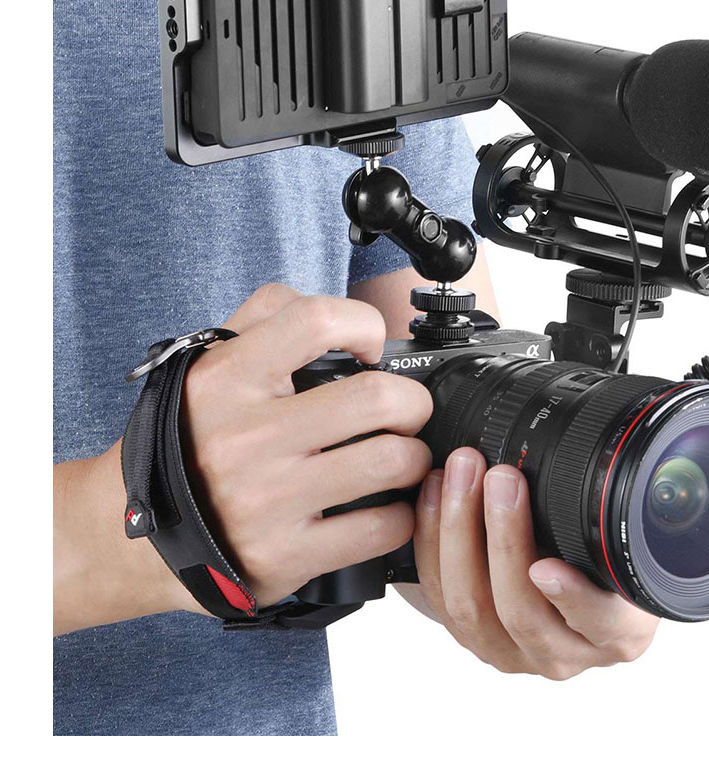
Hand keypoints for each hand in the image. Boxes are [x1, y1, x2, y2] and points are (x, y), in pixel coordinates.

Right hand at [182, 284, 432, 605]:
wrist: (131, 535)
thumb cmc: (188, 438)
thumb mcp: (209, 365)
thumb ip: (267, 318)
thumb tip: (340, 316)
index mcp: (230, 378)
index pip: (317, 321)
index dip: (364, 325)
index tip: (372, 347)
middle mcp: (247, 436)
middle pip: (376, 399)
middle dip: (413, 403)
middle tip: (409, 412)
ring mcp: (267, 499)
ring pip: (390, 463)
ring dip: (415, 459)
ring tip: (404, 459)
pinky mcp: (284, 555)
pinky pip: (380, 529)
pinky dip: (402, 516)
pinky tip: (389, 507)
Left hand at [401, 447, 658, 678]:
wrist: (573, 586)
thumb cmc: (606, 555)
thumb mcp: (626, 544)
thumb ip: (612, 524)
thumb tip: (599, 460)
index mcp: (618, 635)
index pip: (600, 622)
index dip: (571, 597)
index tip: (546, 566)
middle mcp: (564, 654)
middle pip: (521, 612)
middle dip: (503, 537)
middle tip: (501, 478)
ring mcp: (512, 652)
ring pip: (471, 607)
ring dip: (459, 530)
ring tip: (463, 473)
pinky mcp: (471, 637)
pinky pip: (438, 596)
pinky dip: (432, 538)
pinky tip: (435, 492)